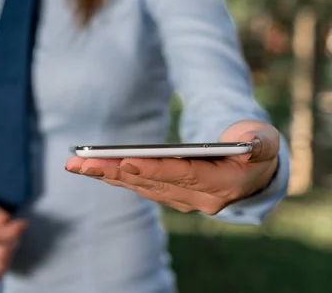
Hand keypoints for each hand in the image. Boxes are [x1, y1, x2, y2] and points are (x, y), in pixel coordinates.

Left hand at [65, 120, 279, 214]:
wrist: (251, 171)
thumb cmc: (256, 148)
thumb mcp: (264, 141)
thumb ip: (259, 142)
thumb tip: (248, 141)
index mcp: (222, 185)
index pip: (184, 177)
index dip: (154, 169)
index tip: (125, 160)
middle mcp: (198, 199)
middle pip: (152, 184)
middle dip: (115, 171)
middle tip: (83, 163)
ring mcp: (180, 199)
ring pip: (138, 186)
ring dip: (106, 174)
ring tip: (75, 163)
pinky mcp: (167, 193)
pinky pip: (136, 185)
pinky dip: (112, 176)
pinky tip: (89, 167)